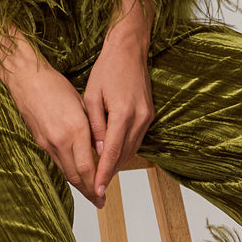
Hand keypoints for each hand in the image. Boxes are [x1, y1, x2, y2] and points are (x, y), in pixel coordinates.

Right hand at [0, 16, 101, 206]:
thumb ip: (92, 129)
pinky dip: (68, 171)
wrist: (26, 79)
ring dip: (78, 185)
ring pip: (66, 172)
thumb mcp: (82, 105)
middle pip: (76, 176)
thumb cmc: (56, 86)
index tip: (104, 195)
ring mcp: (48, 143)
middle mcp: (61, 140)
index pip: (88, 167)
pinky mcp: (40, 142)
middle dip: (89, 191)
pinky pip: (58, 162)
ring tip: (90, 194)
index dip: (97, 184)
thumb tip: (102, 149)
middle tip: (99, 202)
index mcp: (76, 129)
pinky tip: (76, 175)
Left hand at [83, 0, 155, 204]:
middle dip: (110, 173)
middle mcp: (139, 118)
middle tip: (96, 189)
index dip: (103, 173)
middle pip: (124, 155)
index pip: (111, 152)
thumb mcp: (91, 97)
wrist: (129, 51)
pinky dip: (124, 151)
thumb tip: (97, 151)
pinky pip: (136, 140)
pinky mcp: (149, 115)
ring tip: (102, 177)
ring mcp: (147, 117)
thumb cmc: (106, 70)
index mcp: (123, 113)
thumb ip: (94, 126)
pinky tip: (112, 157)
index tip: (97, 190)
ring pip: (132, 150)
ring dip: (118, 164)